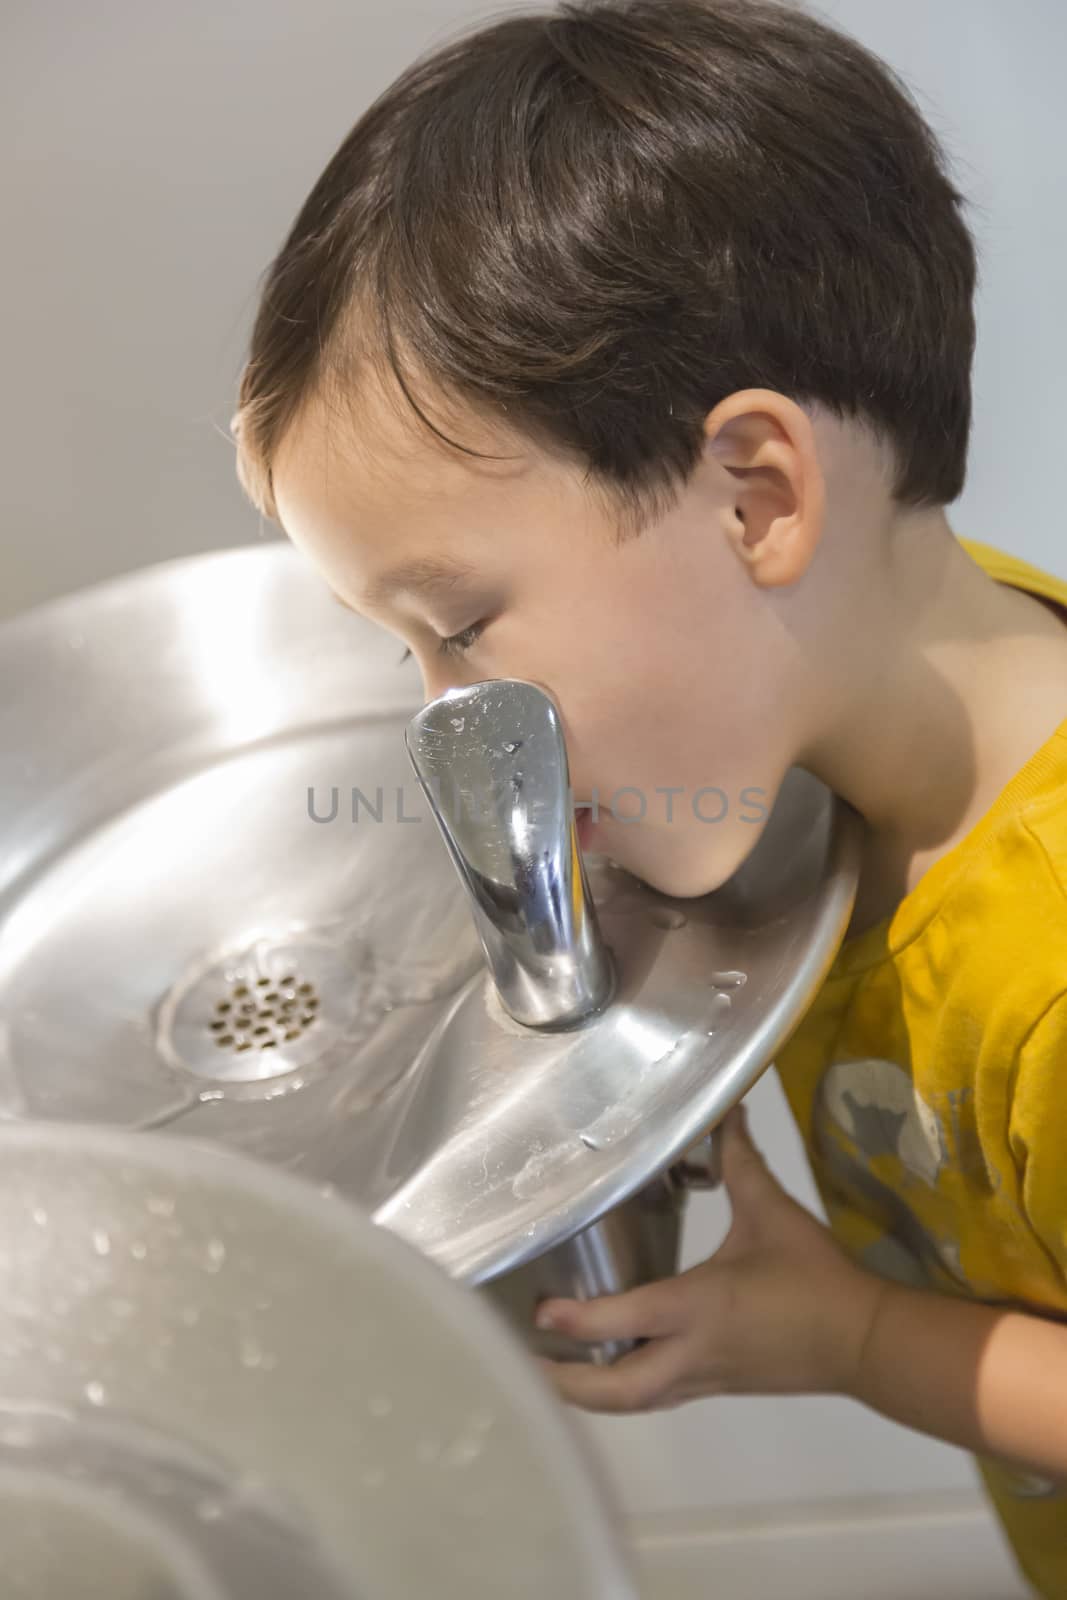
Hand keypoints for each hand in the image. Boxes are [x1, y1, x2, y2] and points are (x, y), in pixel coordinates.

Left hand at [533, 1104, 888, 1413]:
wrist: (865, 1340)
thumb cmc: (814, 1276)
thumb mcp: (772, 1211)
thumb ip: (741, 1161)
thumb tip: (728, 1113)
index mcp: (697, 1306)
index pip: (622, 1319)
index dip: (576, 1320)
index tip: (540, 1312)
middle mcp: (692, 1351)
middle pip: (619, 1389)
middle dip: (568, 1383)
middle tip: (528, 1360)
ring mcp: (705, 1377)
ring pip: (637, 1401)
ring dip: (592, 1394)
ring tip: (555, 1371)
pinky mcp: (720, 1386)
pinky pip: (661, 1397)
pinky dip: (627, 1390)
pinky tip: (612, 1371)